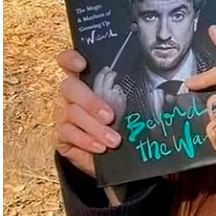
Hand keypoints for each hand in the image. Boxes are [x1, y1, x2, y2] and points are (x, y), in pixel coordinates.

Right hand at [55, 49, 124, 177]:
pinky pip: (69, 134)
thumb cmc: (119, 125)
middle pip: (70, 87)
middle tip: (110, 116)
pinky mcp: (60, 135)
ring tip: (114, 140)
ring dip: (95, 127)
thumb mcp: (125, 109)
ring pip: (72, 113)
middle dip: (91, 102)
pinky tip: (100, 147)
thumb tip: (154, 90)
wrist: (110, 155)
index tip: (82, 64)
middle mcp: (71, 95)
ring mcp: (64, 114)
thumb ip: (126, 97)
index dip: (70, 59)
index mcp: (86, 81)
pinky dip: (87, 141)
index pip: (69, 62)